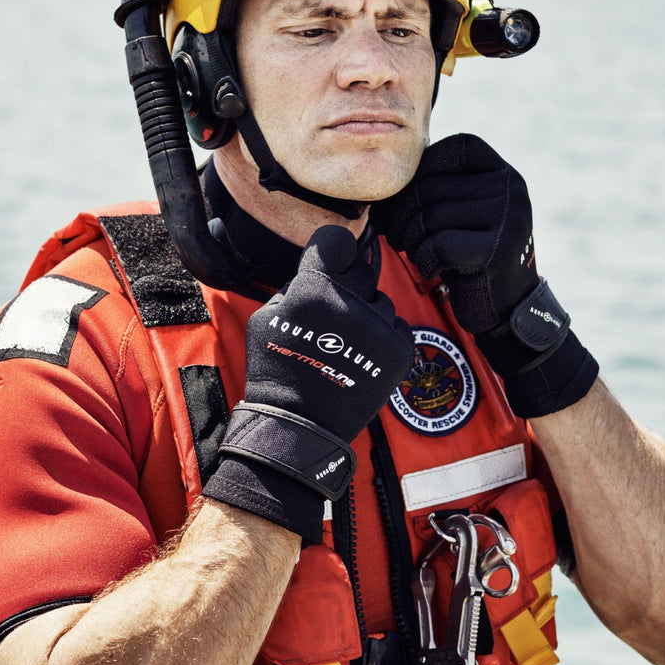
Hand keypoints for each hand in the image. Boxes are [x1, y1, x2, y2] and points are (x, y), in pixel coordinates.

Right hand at [202, 226, 413, 541]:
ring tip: (347, 343)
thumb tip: (320, 266)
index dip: (333, 248)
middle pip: (361, 270)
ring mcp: (378, 328)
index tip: (332, 260)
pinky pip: (398, 325)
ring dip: (366, 314)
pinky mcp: (399, 352)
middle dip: (347, 286)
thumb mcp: (265, 318)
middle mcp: (350, 303)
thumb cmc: (276, 369)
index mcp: (313, 289)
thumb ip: (295, 285)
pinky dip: (384, 336)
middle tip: (333, 315)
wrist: (299, 425)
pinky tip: (364, 355)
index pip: (337, 239)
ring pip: (380, 300)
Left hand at [376, 134, 598, 417]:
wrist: (505, 305)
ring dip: (412, 239)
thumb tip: (385, 173)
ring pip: (433, 216)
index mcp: (503, 173)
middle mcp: (512, 190)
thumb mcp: (464, 209)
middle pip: (435, 185)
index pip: (460, 146)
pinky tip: (432, 268)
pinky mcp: (497, 252)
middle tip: (396, 234)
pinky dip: (425, 259)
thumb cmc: (470, 252)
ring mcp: (508, 220)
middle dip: (404, 212)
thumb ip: (441, 183)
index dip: (426, 166)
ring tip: (416, 251)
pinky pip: (440, 245)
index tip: (409, 195)